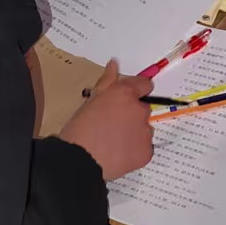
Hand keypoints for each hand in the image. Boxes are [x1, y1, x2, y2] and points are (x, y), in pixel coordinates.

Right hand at [60, 60, 152, 180]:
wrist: (79, 160)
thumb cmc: (79, 129)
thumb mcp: (90, 101)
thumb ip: (107, 81)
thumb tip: (114, 64)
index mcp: (124, 94)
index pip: (144, 84)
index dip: (137, 90)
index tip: (129, 98)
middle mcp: (138, 110)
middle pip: (143, 109)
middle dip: (132, 114)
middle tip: (113, 124)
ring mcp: (144, 132)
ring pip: (144, 129)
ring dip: (134, 132)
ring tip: (114, 141)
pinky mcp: (146, 152)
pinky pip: (144, 147)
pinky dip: (135, 150)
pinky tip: (119, 153)